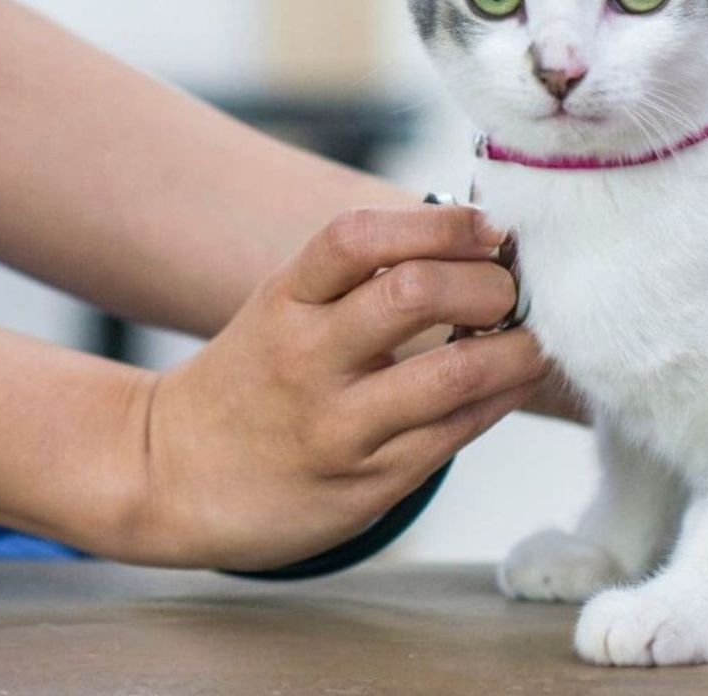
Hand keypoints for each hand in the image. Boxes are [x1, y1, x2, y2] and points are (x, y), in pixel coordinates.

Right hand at [130, 204, 544, 568]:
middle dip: (488, 284)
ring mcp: (339, 427)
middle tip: (512, 288)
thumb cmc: (257, 377)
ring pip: (455, 374)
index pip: (358, 236)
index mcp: (285, 301)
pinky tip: (516, 378)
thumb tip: (483, 236)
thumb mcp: (286, 307)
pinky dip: (505, 396)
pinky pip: (459, 432)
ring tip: (536, 335)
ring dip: (519, 348)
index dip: (440, 222)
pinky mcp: (370, 484)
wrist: (171, 478)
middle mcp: (306, 360)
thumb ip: (366, 274)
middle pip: (415, 294)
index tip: (490, 225)